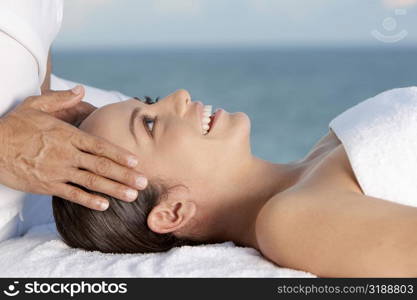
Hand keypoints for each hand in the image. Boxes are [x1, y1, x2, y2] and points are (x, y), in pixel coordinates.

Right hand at [0, 86, 147, 210]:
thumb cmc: (15, 125)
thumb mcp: (36, 105)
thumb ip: (61, 98)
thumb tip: (81, 89)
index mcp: (68, 135)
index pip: (100, 146)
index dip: (120, 155)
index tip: (137, 162)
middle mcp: (67, 154)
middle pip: (102, 166)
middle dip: (125, 175)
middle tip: (144, 182)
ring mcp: (58, 171)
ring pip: (92, 182)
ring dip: (114, 189)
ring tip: (132, 195)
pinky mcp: (47, 185)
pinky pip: (72, 194)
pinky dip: (89, 200)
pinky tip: (104, 205)